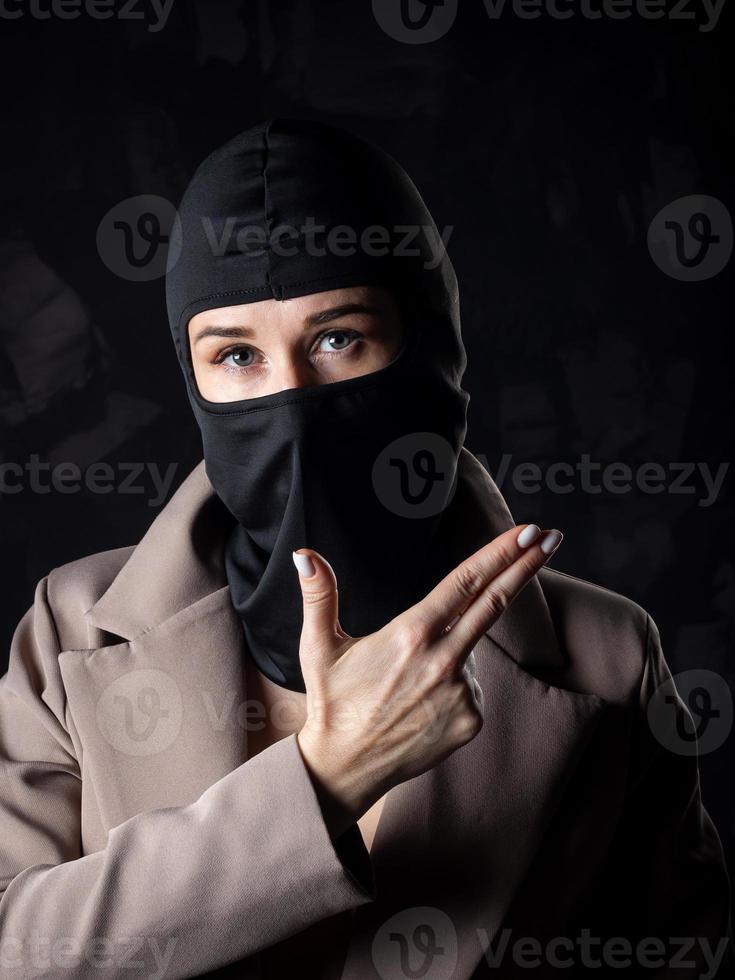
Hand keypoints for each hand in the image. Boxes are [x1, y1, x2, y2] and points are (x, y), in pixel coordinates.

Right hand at [294, 523, 561, 836]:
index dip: (500, 553)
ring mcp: (461, 694)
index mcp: (410, 635)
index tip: (529, 531)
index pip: (465, 583)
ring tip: (407, 682)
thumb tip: (304, 554)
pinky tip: (421, 701)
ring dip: (452, 650)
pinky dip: (455, 683)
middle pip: (494, 603)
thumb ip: (319, 596)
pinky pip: (472, 686)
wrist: (345, 768)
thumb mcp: (318, 646)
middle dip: (526, 565)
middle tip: (552, 535)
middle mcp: (442, 662)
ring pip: (470, 651)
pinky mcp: (471, 720)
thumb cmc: (333, 701)